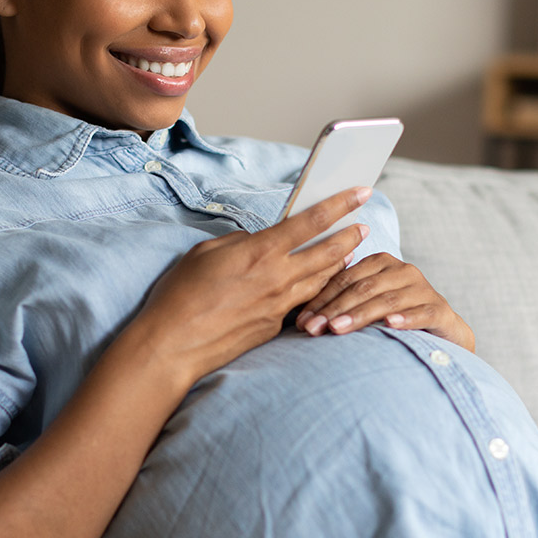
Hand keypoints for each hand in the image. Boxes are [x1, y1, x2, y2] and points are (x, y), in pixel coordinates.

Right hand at [137, 187, 373, 386]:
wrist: (174, 344)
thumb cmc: (182, 294)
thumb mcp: (207, 252)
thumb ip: (241, 243)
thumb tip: (259, 243)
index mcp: (260, 252)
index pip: (312, 221)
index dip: (340, 204)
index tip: (361, 192)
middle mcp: (278, 278)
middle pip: (329, 253)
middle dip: (350, 236)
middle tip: (363, 227)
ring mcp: (279, 305)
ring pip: (322, 280)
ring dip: (339, 264)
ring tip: (348, 253)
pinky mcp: (274, 326)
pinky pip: (302, 302)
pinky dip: (315, 289)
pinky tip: (317, 285)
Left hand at [294, 252, 474, 351]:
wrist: (441, 333)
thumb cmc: (393, 318)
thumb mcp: (365, 307)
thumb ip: (340, 304)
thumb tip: (300, 319)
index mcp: (379, 263)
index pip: (343, 278)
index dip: (320, 299)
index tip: (300, 321)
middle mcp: (401, 270)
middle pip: (362, 288)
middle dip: (333, 309)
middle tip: (312, 329)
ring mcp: (422, 288)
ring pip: (386, 301)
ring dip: (359, 315)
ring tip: (337, 329)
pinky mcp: (439, 309)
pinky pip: (420, 312)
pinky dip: (404, 318)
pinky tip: (389, 325)